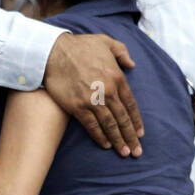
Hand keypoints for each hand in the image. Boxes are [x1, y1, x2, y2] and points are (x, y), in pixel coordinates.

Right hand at [44, 32, 143, 155]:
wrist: (55, 52)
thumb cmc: (80, 46)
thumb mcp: (106, 41)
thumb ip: (122, 52)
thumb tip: (131, 64)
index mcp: (117, 77)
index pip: (130, 104)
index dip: (136, 121)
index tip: (140, 133)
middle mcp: (108, 91)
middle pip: (123, 119)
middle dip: (130, 137)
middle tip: (136, 151)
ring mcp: (93, 101)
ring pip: (110, 125)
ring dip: (118, 141)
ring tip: (124, 152)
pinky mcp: (78, 107)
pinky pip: (92, 126)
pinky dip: (100, 137)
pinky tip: (106, 145)